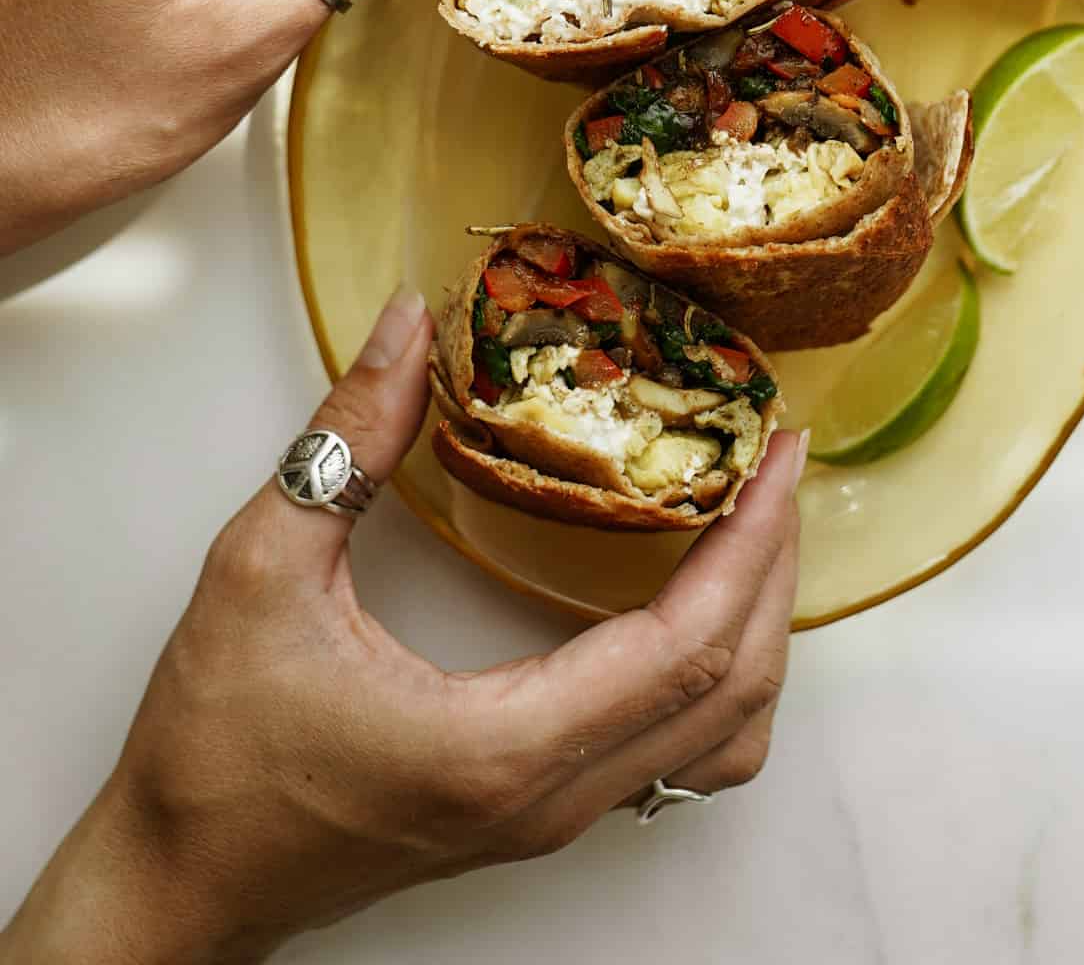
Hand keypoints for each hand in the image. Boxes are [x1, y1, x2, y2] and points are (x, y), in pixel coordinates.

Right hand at [3, 289, 804, 961]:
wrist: (178, 884)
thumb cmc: (211, 751)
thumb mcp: (262, 567)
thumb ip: (350, 437)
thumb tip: (411, 324)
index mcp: (504, 746)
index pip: (690, 645)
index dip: (752, 541)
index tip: (779, 451)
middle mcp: (551, 797)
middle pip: (733, 691)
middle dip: (775, 567)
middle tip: (780, 461)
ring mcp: (552, 819)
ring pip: (719, 737)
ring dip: (758, 629)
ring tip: (752, 522)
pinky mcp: (537, 816)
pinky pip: (675, 752)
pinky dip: (715, 672)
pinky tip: (692, 598)